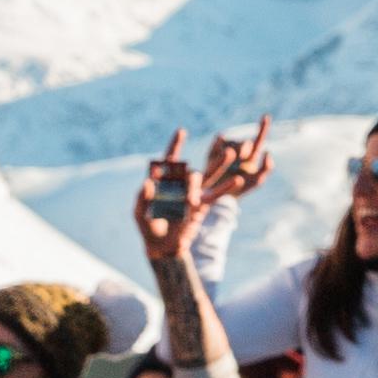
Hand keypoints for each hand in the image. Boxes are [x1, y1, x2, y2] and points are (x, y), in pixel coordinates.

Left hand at [134, 133, 219, 259]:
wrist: (161, 245)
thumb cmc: (148, 226)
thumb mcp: (140, 212)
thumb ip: (142, 198)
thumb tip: (147, 183)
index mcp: (164, 182)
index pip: (170, 161)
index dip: (175, 146)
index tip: (181, 132)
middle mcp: (180, 184)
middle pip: (191, 167)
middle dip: (196, 160)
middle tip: (218, 141)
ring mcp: (193, 193)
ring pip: (207, 177)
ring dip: (218, 166)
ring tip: (230, 153)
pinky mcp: (201, 205)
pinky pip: (214, 196)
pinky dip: (225, 189)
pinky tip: (237, 181)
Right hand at [200, 120, 275, 213]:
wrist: (218, 198)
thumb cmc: (239, 190)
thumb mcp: (256, 181)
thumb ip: (267, 168)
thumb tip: (268, 151)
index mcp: (250, 157)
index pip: (259, 140)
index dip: (263, 128)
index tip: (266, 116)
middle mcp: (239, 151)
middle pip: (245, 143)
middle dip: (244, 149)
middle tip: (242, 157)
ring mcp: (225, 150)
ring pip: (232, 143)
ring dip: (232, 152)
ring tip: (227, 165)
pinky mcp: (212, 151)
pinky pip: (218, 141)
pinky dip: (220, 147)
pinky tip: (218, 156)